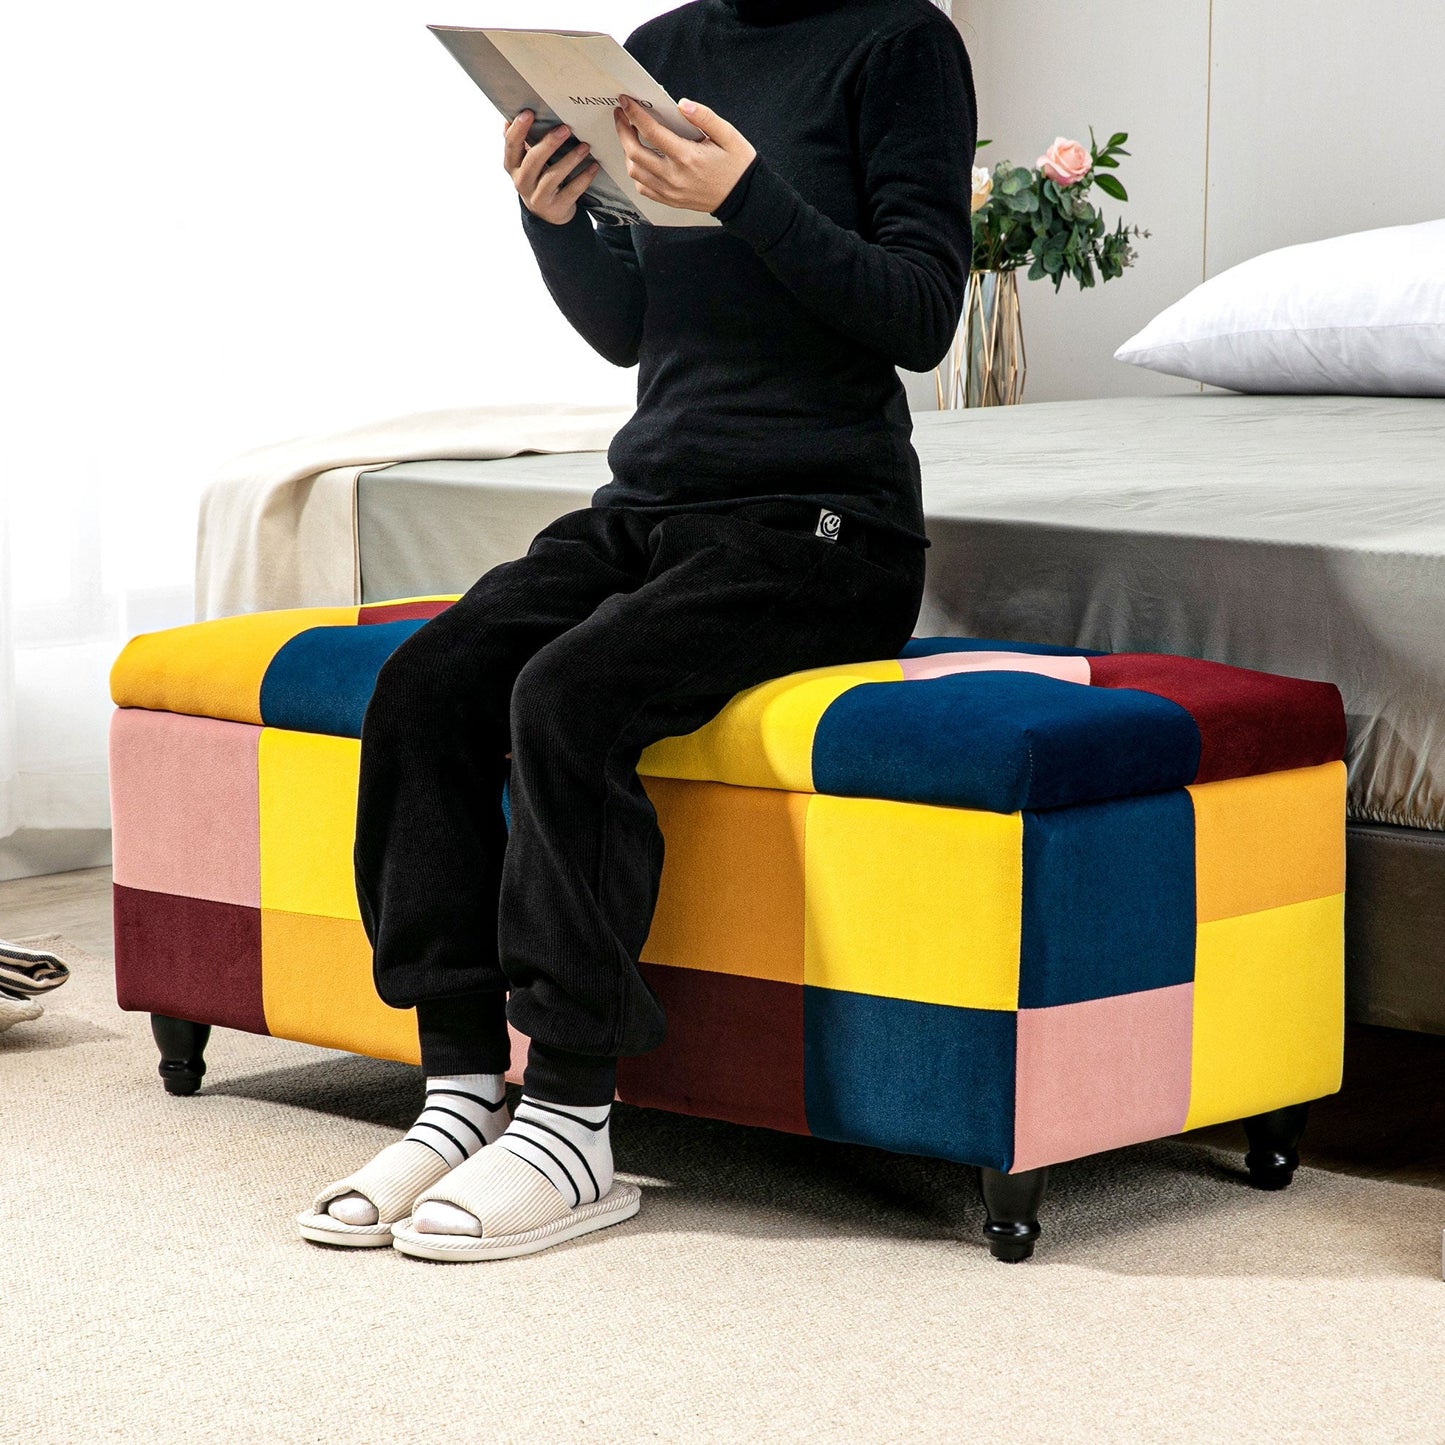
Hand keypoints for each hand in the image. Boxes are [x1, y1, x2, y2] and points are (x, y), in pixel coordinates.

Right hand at [503, 108, 600, 224]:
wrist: (545, 215)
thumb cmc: (536, 179)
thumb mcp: (524, 163)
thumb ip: (519, 143)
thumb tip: (509, 118)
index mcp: (512, 166)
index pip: (511, 145)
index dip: (518, 129)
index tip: (529, 113)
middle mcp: (522, 182)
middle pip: (533, 160)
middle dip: (549, 143)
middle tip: (565, 128)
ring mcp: (539, 197)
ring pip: (553, 176)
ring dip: (570, 159)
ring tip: (585, 146)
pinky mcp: (556, 207)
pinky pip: (572, 191)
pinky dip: (584, 178)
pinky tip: (594, 166)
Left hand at [613, 94, 756, 214]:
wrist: (744, 198)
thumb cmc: (737, 165)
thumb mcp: (728, 135)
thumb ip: (705, 117)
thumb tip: (682, 103)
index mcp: (687, 157)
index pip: (651, 132)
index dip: (634, 113)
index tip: (626, 101)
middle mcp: (674, 176)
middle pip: (634, 152)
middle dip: (623, 130)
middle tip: (621, 115)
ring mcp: (670, 191)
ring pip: (634, 171)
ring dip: (627, 151)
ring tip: (629, 135)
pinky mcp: (670, 200)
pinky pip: (643, 188)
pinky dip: (636, 172)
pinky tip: (639, 159)